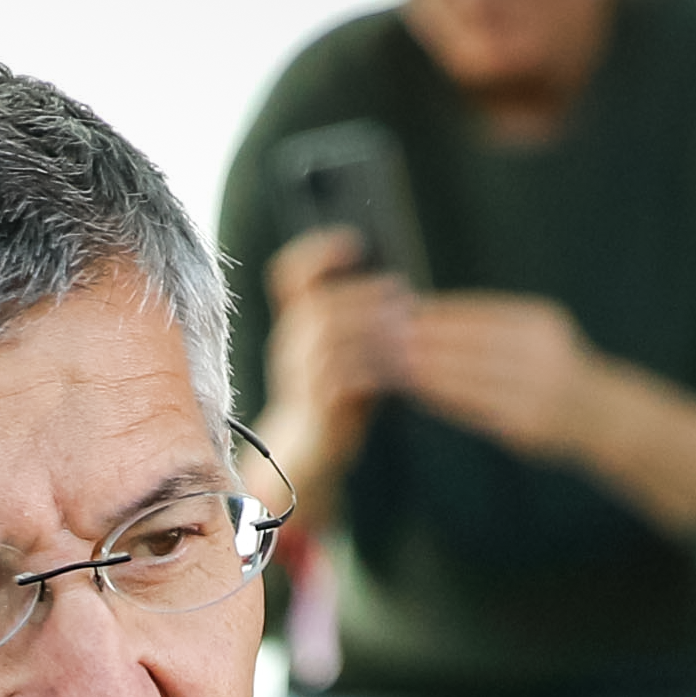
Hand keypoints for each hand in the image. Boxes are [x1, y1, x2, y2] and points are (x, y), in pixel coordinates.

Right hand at [261, 228, 406, 473]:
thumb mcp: (343, 350)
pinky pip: (342, 372)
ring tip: (406, 324)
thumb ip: (360, 321)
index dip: (317, 252)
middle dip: (365, 293)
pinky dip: (373, 363)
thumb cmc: (334, 397)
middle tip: (403, 297)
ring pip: (330, 332)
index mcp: (296, 324)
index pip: (289, 274)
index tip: (355, 245)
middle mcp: (290, 342)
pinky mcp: (317, 399)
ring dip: (372, 324)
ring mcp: (299, 371)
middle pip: (321, 302)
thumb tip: (398, 291)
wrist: (310, 451)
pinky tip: (400, 363)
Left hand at [394, 291, 603, 456]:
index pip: (480, 312)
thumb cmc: (553, 370)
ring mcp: (534, 391)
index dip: (438, 312)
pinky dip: (440, 397)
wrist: (599, 416)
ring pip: (466, 376)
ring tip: (389, 362)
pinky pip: (471, 407)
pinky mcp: (524, 424)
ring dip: (424, 369)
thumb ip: (491, 326)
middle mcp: (540, 354)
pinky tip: (416, 390)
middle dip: (422, 337)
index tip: (400, 309)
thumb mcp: (533, 335)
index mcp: (539, 323)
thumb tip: (427, 314)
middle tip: (381, 334)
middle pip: (469, 343)